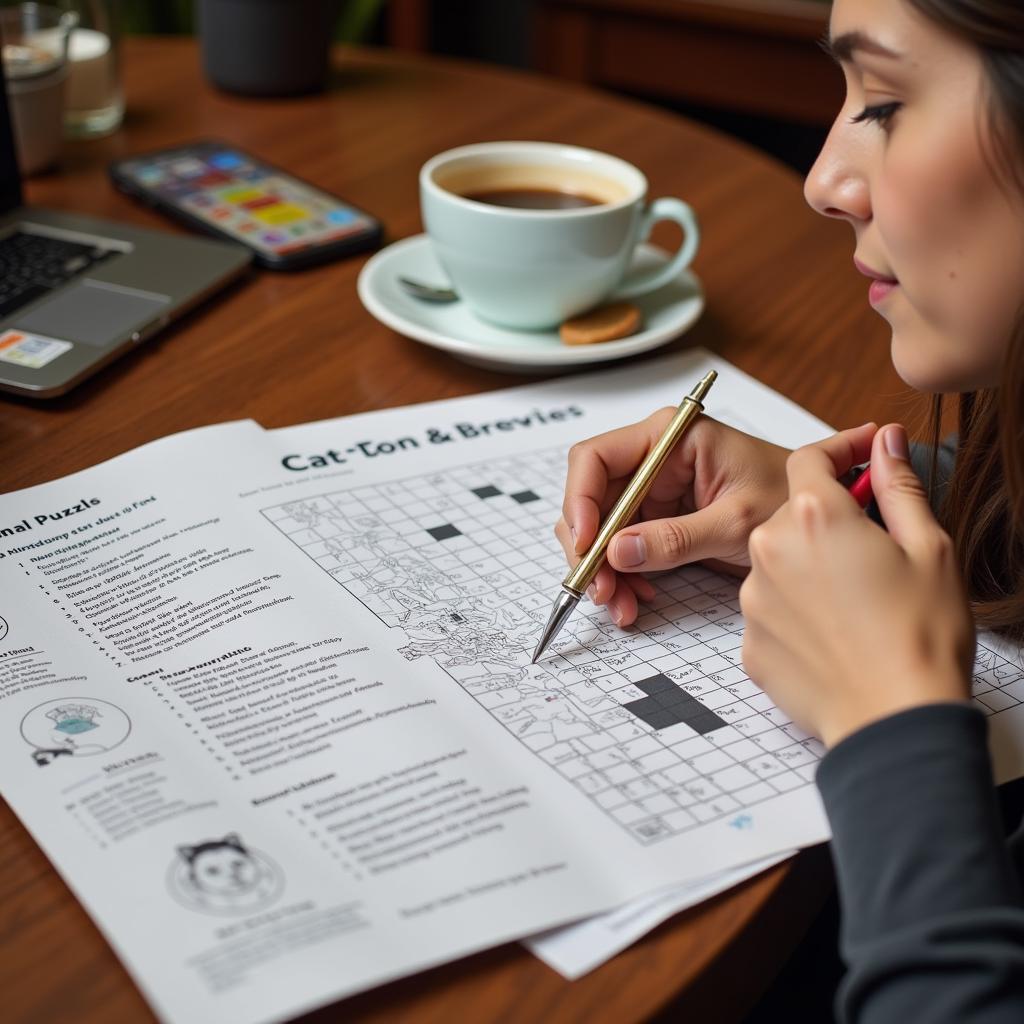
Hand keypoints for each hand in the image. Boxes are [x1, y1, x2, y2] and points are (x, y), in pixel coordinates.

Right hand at [556, 413, 856, 625]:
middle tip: (599, 589)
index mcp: (670, 438)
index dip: (579, 499)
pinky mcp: (658, 521)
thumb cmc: (791, 499)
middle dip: (589, 547)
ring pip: (602, 530)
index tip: (585, 543)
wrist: (819, 522)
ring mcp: (653, 492)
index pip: (596, 458)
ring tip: (620, 604)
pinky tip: (635, 599)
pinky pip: (622, 549)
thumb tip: (618, 551)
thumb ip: (677, 537)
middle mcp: (653, 460)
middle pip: (591, 499)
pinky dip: (622, 577)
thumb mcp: (737, 522)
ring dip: (603, 569)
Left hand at [740, 423, 974, 748]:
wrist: (894, 721)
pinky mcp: (747, 642)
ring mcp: (752, 600)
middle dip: (825, 523)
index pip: (809, 459)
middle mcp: (769, 551)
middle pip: (789, 515)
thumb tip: (885, 441)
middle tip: (870, 552)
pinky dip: (795, 613)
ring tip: (854, 603)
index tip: (859, 459)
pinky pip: (770, 610)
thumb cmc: (920, 637)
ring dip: (806, 570)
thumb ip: (898, 485)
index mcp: (813, 517)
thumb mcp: (929, 547)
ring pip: (777, 563)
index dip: (837, 455)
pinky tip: (833, 634)